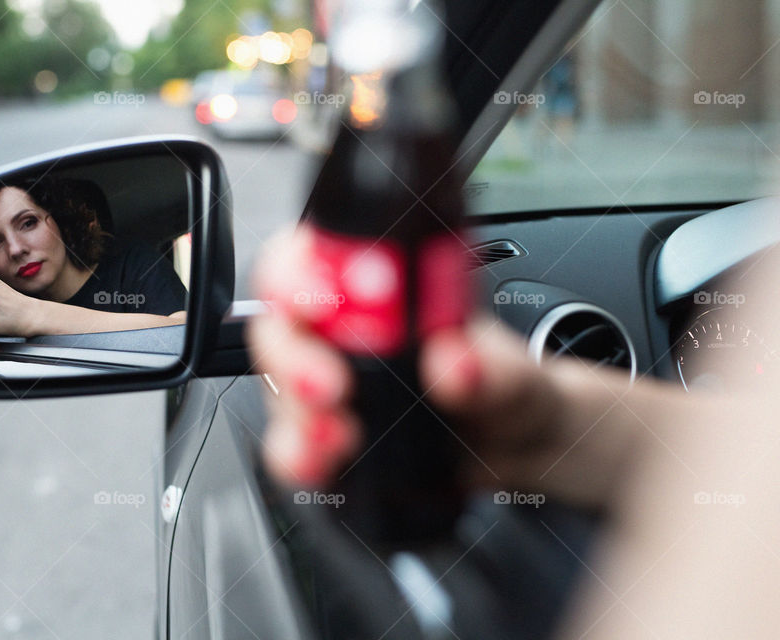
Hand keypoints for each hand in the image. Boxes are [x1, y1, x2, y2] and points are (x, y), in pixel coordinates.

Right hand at [247, 226, 645, 505]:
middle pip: (282, 322)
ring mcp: (328, 378)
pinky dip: (299, 457)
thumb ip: (493, 368)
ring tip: (337, 437)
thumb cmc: (505, 385)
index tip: (322, 302)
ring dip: (296, 415)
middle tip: (330, 385)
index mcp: (381, 279)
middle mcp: (343, 324)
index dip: (300, 271)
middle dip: (293, 355)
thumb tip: (454, 363)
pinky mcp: (324, 431)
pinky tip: (324, 465)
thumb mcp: (515, 371)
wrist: (512, 449)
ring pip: (278, 387)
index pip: (314, 253)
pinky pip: (291, 444)